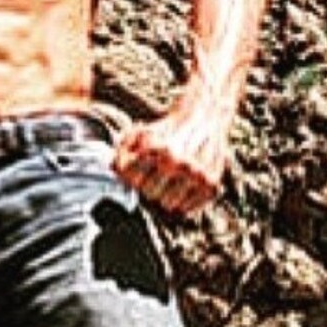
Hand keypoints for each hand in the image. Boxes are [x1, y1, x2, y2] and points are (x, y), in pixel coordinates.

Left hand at [112, 110, 226, 215]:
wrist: (204, 117)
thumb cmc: (169, 129)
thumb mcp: (142, 132)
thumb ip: (123, 150)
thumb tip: (115, 170)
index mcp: (161, 149)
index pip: (131, 179)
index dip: (130, 174)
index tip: (137, 167)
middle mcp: (181, 164)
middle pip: (149, 195)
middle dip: (148, 184)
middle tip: (156, 171)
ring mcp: (198, 176)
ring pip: (168, 206)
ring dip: (166, 194)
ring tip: (170, 178)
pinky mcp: (211, 185)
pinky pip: (188, 209)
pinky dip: (183, 201)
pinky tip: (184, 184)